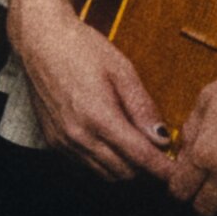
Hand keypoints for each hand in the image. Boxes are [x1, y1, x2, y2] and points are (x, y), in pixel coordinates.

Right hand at [6, 0, 176, 185]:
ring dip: (125, 168)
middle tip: (160, 154)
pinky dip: (104, 162)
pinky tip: (113, 143)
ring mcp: (63, 142)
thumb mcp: (122, 70)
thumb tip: (162, 138)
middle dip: (145, 169)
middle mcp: (79, 136)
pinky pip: (85, 165)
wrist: (39, 41)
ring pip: (104, 174)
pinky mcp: (53, 141)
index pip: (139, 157)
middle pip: (124, 173)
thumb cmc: (81, 48)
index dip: (162, 169)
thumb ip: (142, 107)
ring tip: (139, 148)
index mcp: (99, 117)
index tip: (177, 173)